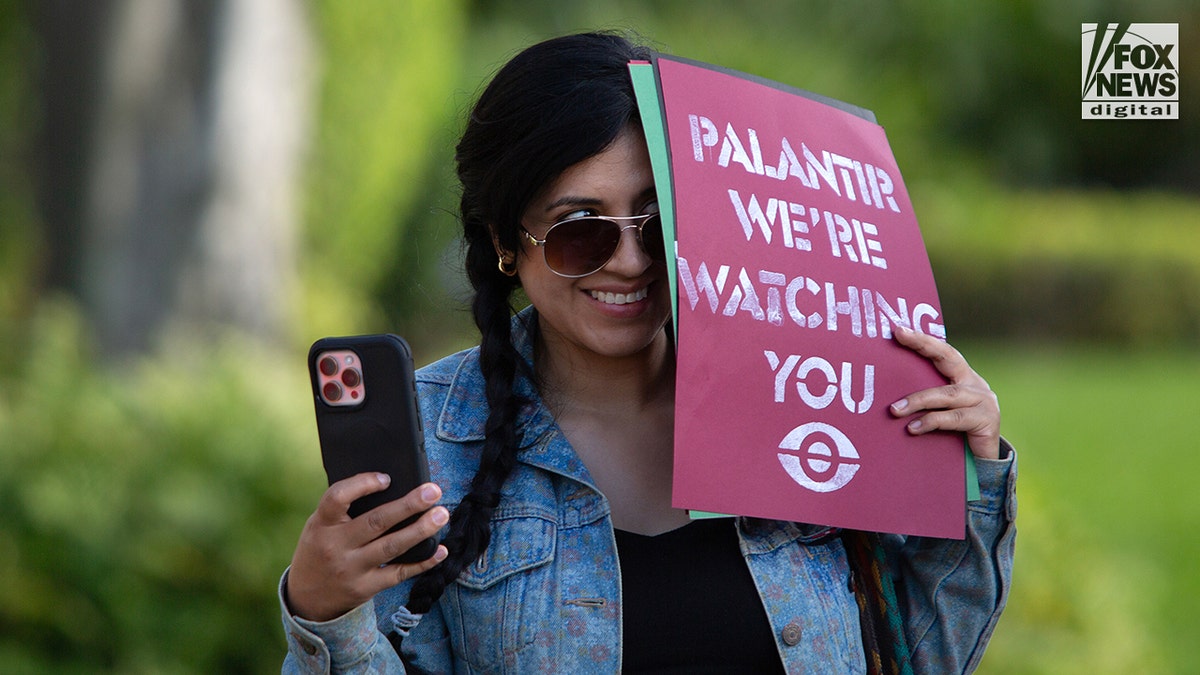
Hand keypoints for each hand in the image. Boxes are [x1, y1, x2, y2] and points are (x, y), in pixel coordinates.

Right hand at [285, 474, 448, 621]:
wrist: (307, 599)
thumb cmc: (321, 550)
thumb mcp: (320, 527)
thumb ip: (345, 510)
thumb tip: (392, 486)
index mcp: (321, 524)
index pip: (337, 498)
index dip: (362, 484)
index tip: (387, 478)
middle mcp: (335, 546)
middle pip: (376, 522)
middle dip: (408, 505)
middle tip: (433, 491)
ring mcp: (351, 569)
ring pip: (391, 547)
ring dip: (421, 530)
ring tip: (441, 515)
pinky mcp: (365, 588)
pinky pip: (398, 573)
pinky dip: (422, 562)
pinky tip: (440, 550)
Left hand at [888, 326, 1000, 459]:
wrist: (985, 465)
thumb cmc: (954, 436)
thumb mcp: (939, 413)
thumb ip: (924, 401)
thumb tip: (885, 395)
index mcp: (963, 377)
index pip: (942, 352)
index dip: (922, 339)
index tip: (898, 329)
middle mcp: (975, 384)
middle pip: (949, 358)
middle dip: (923, 344)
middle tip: (899, 336)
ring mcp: (984, 401)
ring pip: (946, 394)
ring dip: (917, 400)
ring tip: (894, 409)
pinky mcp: (987, 421)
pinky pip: (953, 418)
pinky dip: (930, 421)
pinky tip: (912, 428)